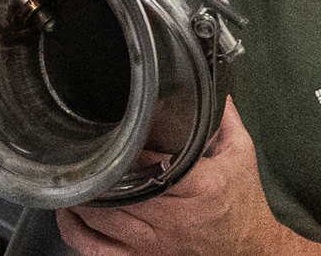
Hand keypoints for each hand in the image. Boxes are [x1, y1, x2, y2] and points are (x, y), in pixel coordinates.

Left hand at [59, 99, 266, 255]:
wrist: (251, 250)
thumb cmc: (243, 204)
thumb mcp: (240, 155)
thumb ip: (222, 118)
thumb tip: (208, 82)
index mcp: (200, 187)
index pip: (148, 161)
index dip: (125, 144)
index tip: (113, 129)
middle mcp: (174, 218)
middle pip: (118, 190)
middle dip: (97, 167)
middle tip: (83, 146)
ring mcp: (154, 244)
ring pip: (100, 218)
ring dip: (81, 194)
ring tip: (74, 172)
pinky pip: (96, 250)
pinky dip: (75, 230)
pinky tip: (69, 212)